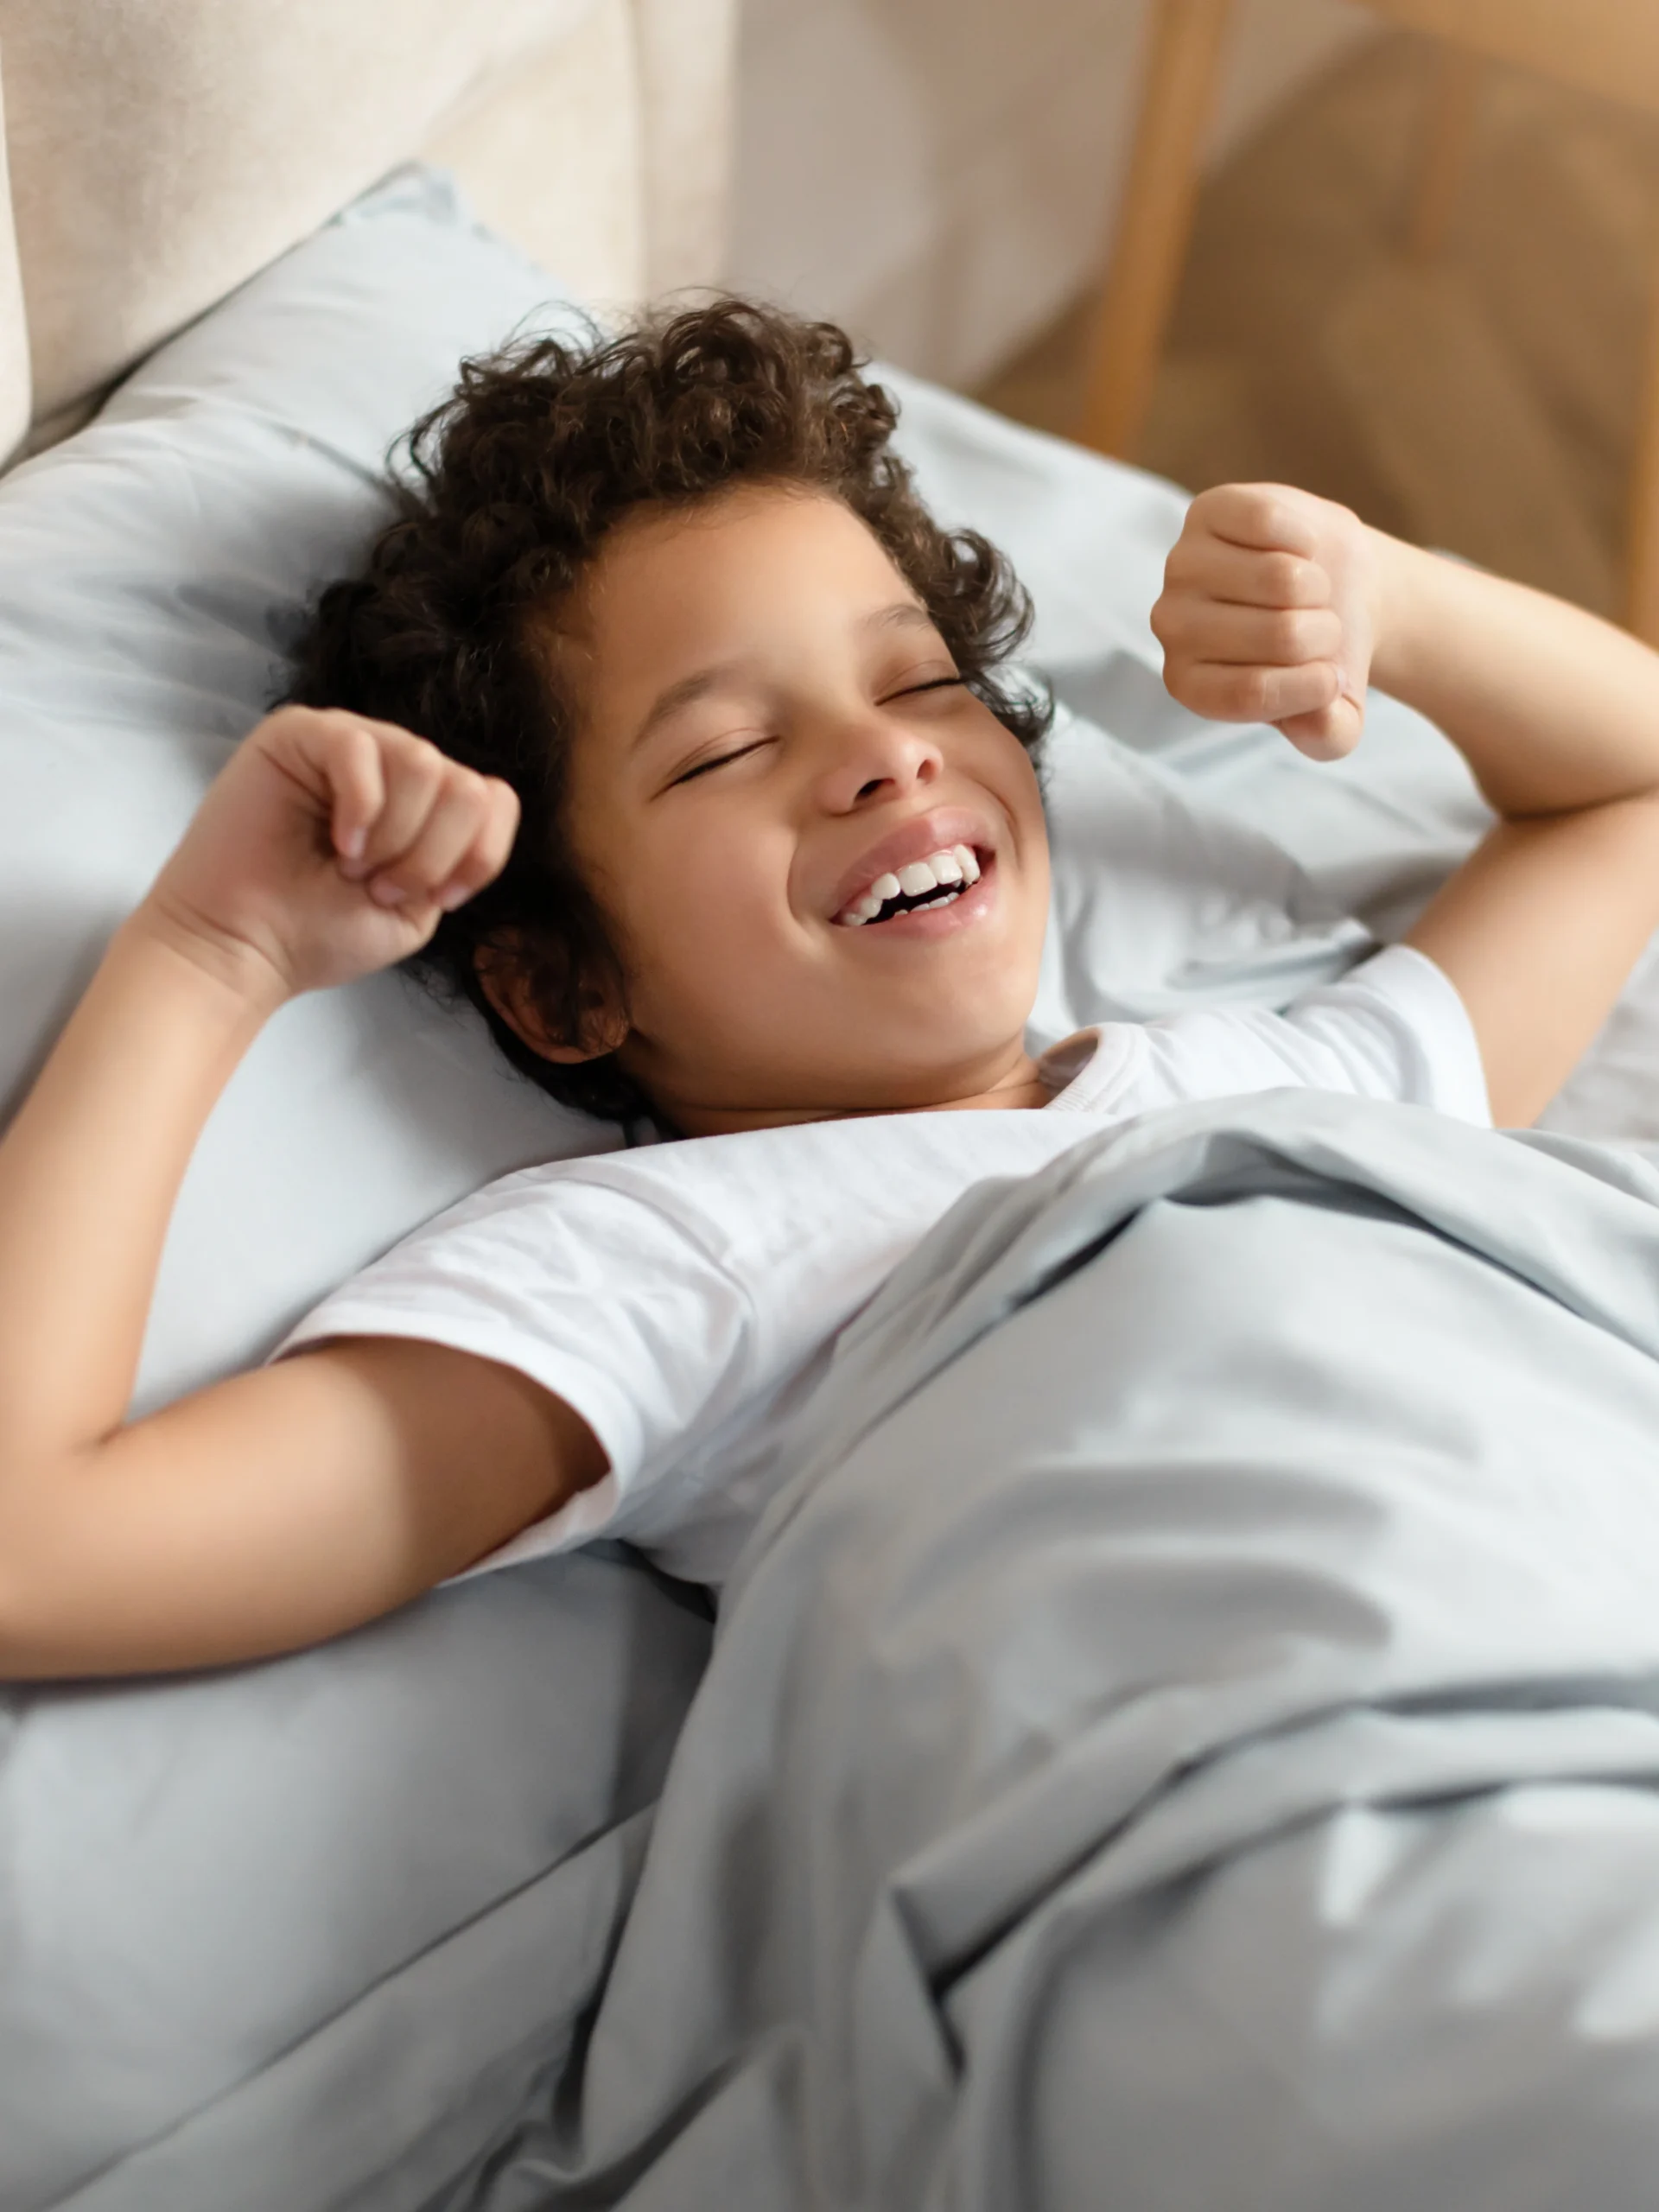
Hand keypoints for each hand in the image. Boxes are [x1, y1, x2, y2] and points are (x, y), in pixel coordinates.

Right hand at [139, 707, 519, 1000]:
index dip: (479, 855)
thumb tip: (484, 794)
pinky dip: (360, 809)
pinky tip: (337, 844)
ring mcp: (347, 743)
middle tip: (378, 888)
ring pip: (423, 763)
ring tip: (351, 869)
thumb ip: (461, 852)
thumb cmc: (321, 932)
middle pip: (465, 786)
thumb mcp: (420, 905)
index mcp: (424, 804)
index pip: (494, 798)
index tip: (437, 900)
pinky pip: (360, 748)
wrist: (245, 950)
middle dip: (431, 855)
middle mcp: (391, 764)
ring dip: (396, 837)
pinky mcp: (297, 732)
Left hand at [1151, 483, 1379, 760]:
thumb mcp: (1336, 711)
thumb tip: (1323, 714)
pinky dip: (1306, 537)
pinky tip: (1299, 548)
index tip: (1331, 677)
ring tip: (1309, 591)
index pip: (1253, 694)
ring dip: (1318, 587)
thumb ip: (1331, 734)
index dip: (1313, 686)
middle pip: (1278, 634)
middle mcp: (1171, 627)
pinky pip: (1271, 523)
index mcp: (1190, 686)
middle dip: (1324, 632)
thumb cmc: (1324, 654)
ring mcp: (1183, 565)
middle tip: (1320, 626)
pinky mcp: (1208, 511)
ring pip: (1281, 579)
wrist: (1334, 584)